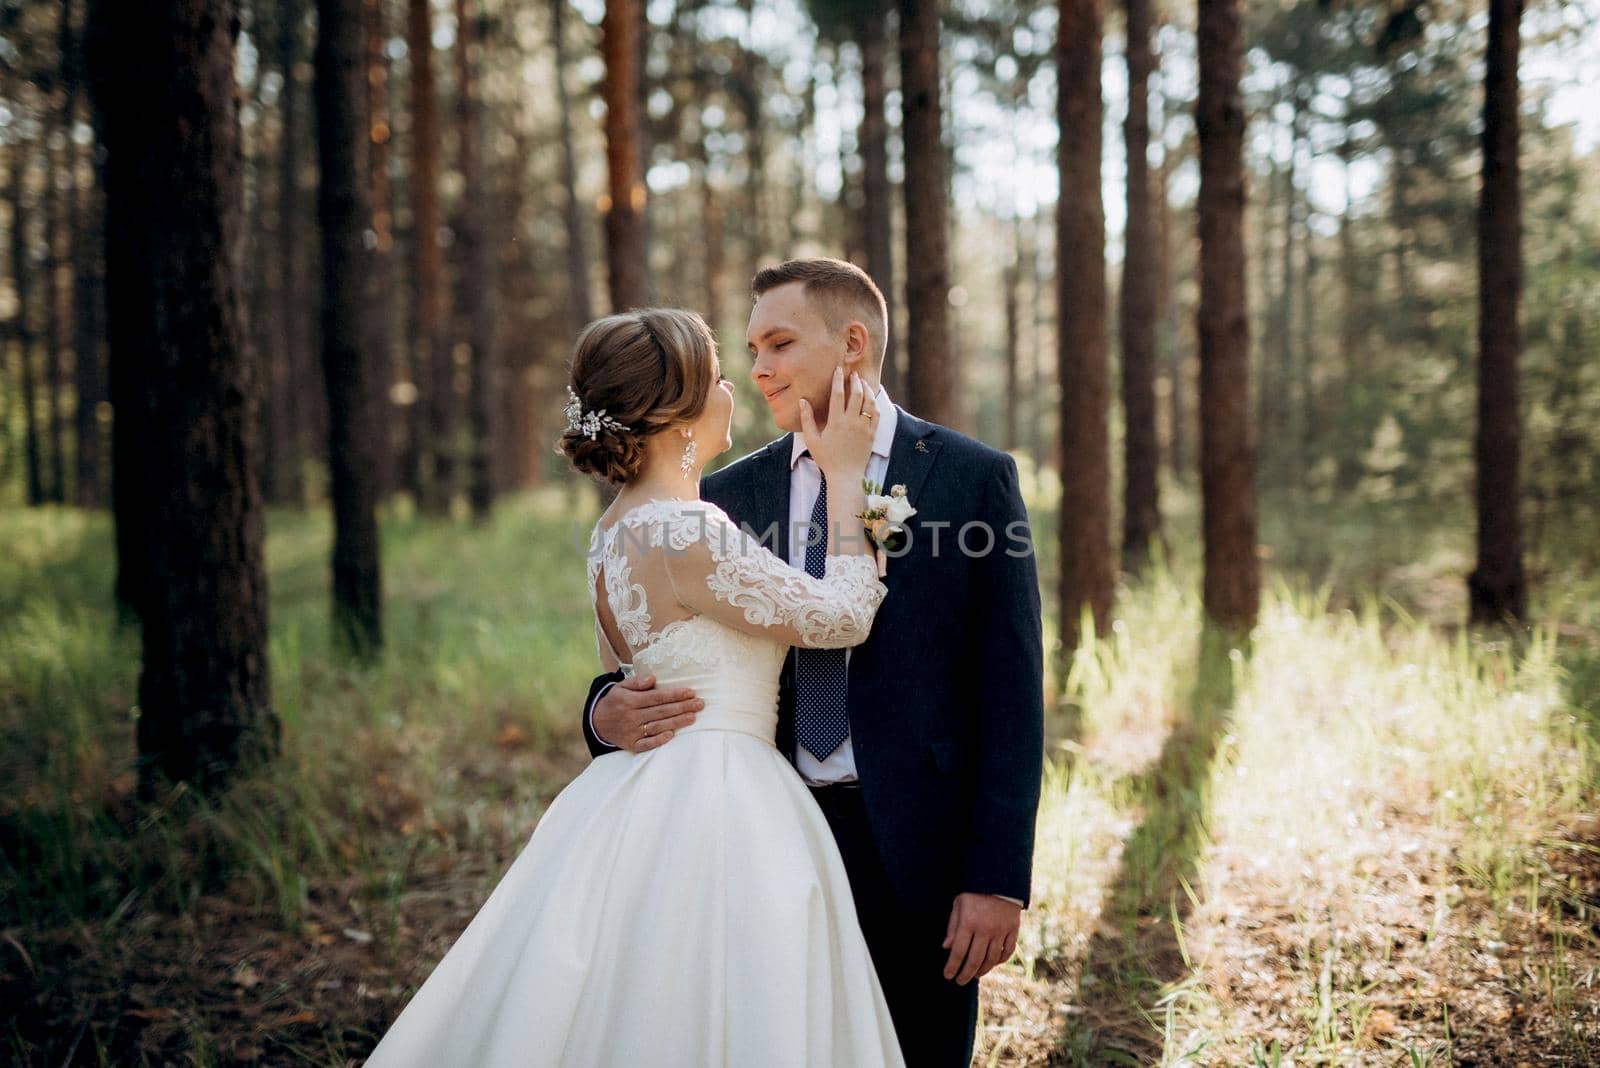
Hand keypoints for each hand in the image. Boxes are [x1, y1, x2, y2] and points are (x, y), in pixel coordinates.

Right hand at [593, 673, 702, 752]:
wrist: (598, 723)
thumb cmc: (615, 701)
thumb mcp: (621, 687)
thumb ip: (636, 682)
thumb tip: (653, 678)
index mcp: (629, 701)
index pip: (656, 697)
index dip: (674, 695)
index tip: (690, 692)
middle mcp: (631, 716)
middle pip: (661, 712)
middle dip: (682, 707)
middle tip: (700, 704)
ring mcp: (631, 732)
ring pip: (657, 727)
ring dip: (676, 722)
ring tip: (693, 717)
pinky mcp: (631, 745)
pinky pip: (647, 744)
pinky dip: (659, 740)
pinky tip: (671, 734)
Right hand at [798, 367, 876, 483]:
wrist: (846, 476)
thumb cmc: (826, 459)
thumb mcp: (812, 440)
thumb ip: (807, 419)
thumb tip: (803, 401)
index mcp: (836, 422)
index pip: (838, 394)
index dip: (838, 380)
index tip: (838, 369)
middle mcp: (852, 423)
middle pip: (856, 394)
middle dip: (855, 381)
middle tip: (853, 373)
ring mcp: (864, 428)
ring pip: (869, 402)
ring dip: (867, 390)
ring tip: (863, 382)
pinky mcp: (872, 434)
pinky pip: (876, 414)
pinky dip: (874, 403)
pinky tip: (871, 399)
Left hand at [941, 893, 1020, 984]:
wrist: (1000, 877)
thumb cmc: (975, 891)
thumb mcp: (959, 903)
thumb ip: (953, 926)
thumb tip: (946, 947)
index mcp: (969, 922)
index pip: (958, 952)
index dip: (952, 966)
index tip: (948, 975)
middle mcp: (985, 929)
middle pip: (974, 960)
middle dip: (965, 974)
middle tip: (960, 981)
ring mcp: (1001, 930)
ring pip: (991, 959)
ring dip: (982, 970)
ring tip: (975, 975)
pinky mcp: (1013, 929)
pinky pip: (1007, 951)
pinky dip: (1000, 961)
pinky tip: (992, 963)